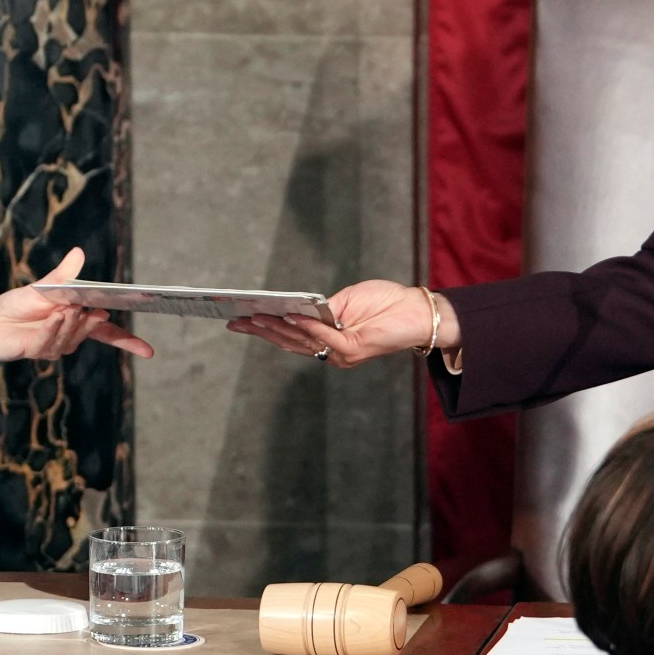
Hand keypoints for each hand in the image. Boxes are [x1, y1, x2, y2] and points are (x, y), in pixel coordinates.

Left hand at [0, 248, 156, 369]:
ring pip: (73, 336)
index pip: (107, 333)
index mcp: (76, 321)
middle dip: (94, 321)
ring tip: (68, 308)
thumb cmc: (15, 306)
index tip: (149, 352)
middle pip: (93, 331)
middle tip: (96, 308)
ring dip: (72, 323)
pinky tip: (54, 317)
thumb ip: (62, 275)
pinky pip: (51, 340)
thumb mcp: (41, 287)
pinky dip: (54, 328)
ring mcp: (55, 345)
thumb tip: (79, 253)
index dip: (128, 342)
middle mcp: (69, 335)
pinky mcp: (37, 350)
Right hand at [227, 280, 454, 368]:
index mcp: (328, 341)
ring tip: (254, 315)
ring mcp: (342, 354)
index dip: (265, 327)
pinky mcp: (354, 348)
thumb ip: (321, 309)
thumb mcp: (346, 300)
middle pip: (289, 342)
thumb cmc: (385, 302)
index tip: (240, 317)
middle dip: (261, 330)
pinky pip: (324, 337)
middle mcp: (332, 352)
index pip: (290, 337)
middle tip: (235, 320)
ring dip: (276, 327)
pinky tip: (290, 315)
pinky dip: (307, 326)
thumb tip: (295, 309)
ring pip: (302, 341)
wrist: (418, 310)